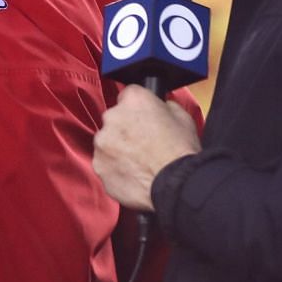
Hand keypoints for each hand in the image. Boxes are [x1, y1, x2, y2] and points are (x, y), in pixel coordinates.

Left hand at [93, 85, 201, 210]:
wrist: (176, 185)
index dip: (138, 109)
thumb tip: (161, 107)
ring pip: (107, 142)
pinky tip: (133, 175)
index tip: (143, 120)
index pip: (128, 96)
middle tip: (143, 144)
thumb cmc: (181, 152)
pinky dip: (115, 169)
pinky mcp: (99, 166)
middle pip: (114, 119)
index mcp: (133, 100)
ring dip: (118, 149)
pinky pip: (105, 164)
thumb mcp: (183, 117)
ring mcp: (102, 143)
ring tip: (139, 163)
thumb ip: (165, 106)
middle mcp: (112, 117)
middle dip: (125, 130)